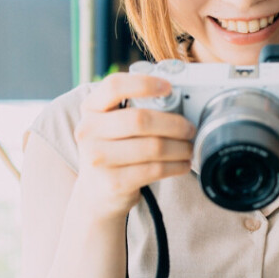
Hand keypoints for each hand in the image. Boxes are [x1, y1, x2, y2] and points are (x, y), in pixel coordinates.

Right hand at [72, 73, 195, 218]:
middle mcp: (88, 131)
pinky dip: (176, 165)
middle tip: (190, 128)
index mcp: (90, 108)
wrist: (96, 192)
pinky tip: (182, 164)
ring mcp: (98, 158)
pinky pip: (155, 169)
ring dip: (180, 147)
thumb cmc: (113, 149)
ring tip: (188, 147)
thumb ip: (134, 108)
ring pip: (153, 147)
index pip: (114, 86)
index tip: (168, 88)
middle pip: (140, 120)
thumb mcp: (111, 123)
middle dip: (174, 123)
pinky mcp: (114, 182)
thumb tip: (177, 100)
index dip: (144, 84)